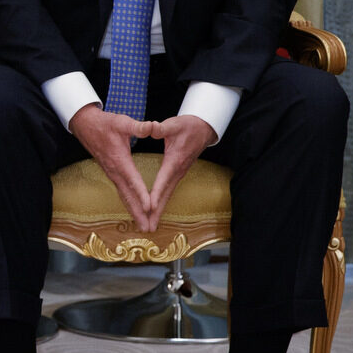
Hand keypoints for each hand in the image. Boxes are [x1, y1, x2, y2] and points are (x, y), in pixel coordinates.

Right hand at [69, 104, 155, 231]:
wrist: (85, 125)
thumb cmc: (105, 123)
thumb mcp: (122, 122)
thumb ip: (139, 127)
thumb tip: (154, 127)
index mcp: (119, 160)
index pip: (132, 180)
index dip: (141, 194)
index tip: (150, 207)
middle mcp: (115, 171)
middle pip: (127, 196)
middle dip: (138, 213)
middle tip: (147, 229)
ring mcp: (112, 174)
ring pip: (124, 196)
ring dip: (133, 212)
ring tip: (143, 226)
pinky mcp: (111, 174)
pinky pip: (121, 192)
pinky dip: (128, 204)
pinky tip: (134, 211)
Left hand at [145, 114, 216, 229]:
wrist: (204, 128)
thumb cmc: (188, 125)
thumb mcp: (173, 124)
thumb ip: (160, 128)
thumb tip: (150, 127)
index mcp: (174, 160)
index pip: (163, 180)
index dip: (156, 194)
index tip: (149, 208)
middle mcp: (177, 171)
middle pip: (166, 195)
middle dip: (157, 212)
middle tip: (148, 228)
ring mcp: (179, 174)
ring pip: (167, 196)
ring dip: (159, 211)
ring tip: (150, 226)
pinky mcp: (178, 174)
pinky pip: (168, 192)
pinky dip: (161, 203)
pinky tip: (155, 212)